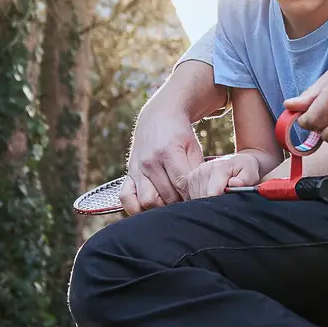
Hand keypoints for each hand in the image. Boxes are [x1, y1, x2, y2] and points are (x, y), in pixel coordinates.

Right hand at [122, 84, 208, 211]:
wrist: (158, 117)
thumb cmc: (180, 135)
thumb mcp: (193, 148)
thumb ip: (196, 171)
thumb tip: (201, 194)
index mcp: (169, 152)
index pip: (182, 185)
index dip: (192, 197)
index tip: (200, 200)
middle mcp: (150, 161)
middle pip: (166, 196)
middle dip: (180, 204)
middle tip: (189, 204)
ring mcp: (137, 168)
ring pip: (147, 201)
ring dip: (161, 208)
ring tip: (172, 205)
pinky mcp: (129, 173)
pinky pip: (126, 199)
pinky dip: (136, 209)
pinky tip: (150, 208)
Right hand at [182, 151, 265, 200]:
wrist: (238, 162)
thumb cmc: (246, 169)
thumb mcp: (251, 172)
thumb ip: (245, 179)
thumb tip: (235, 183)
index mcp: (218, 168)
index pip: (212, 193)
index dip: (221, 204)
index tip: (228, 205)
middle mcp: (203, 170)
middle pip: (203, 198)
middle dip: (214, 204)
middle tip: (226, 201)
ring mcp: (194, 175)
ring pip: (197, 199)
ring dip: (208, 202)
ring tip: (220, 196)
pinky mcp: (189, 180)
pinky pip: (192, 197)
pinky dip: (202, 200)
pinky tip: (213, 195)